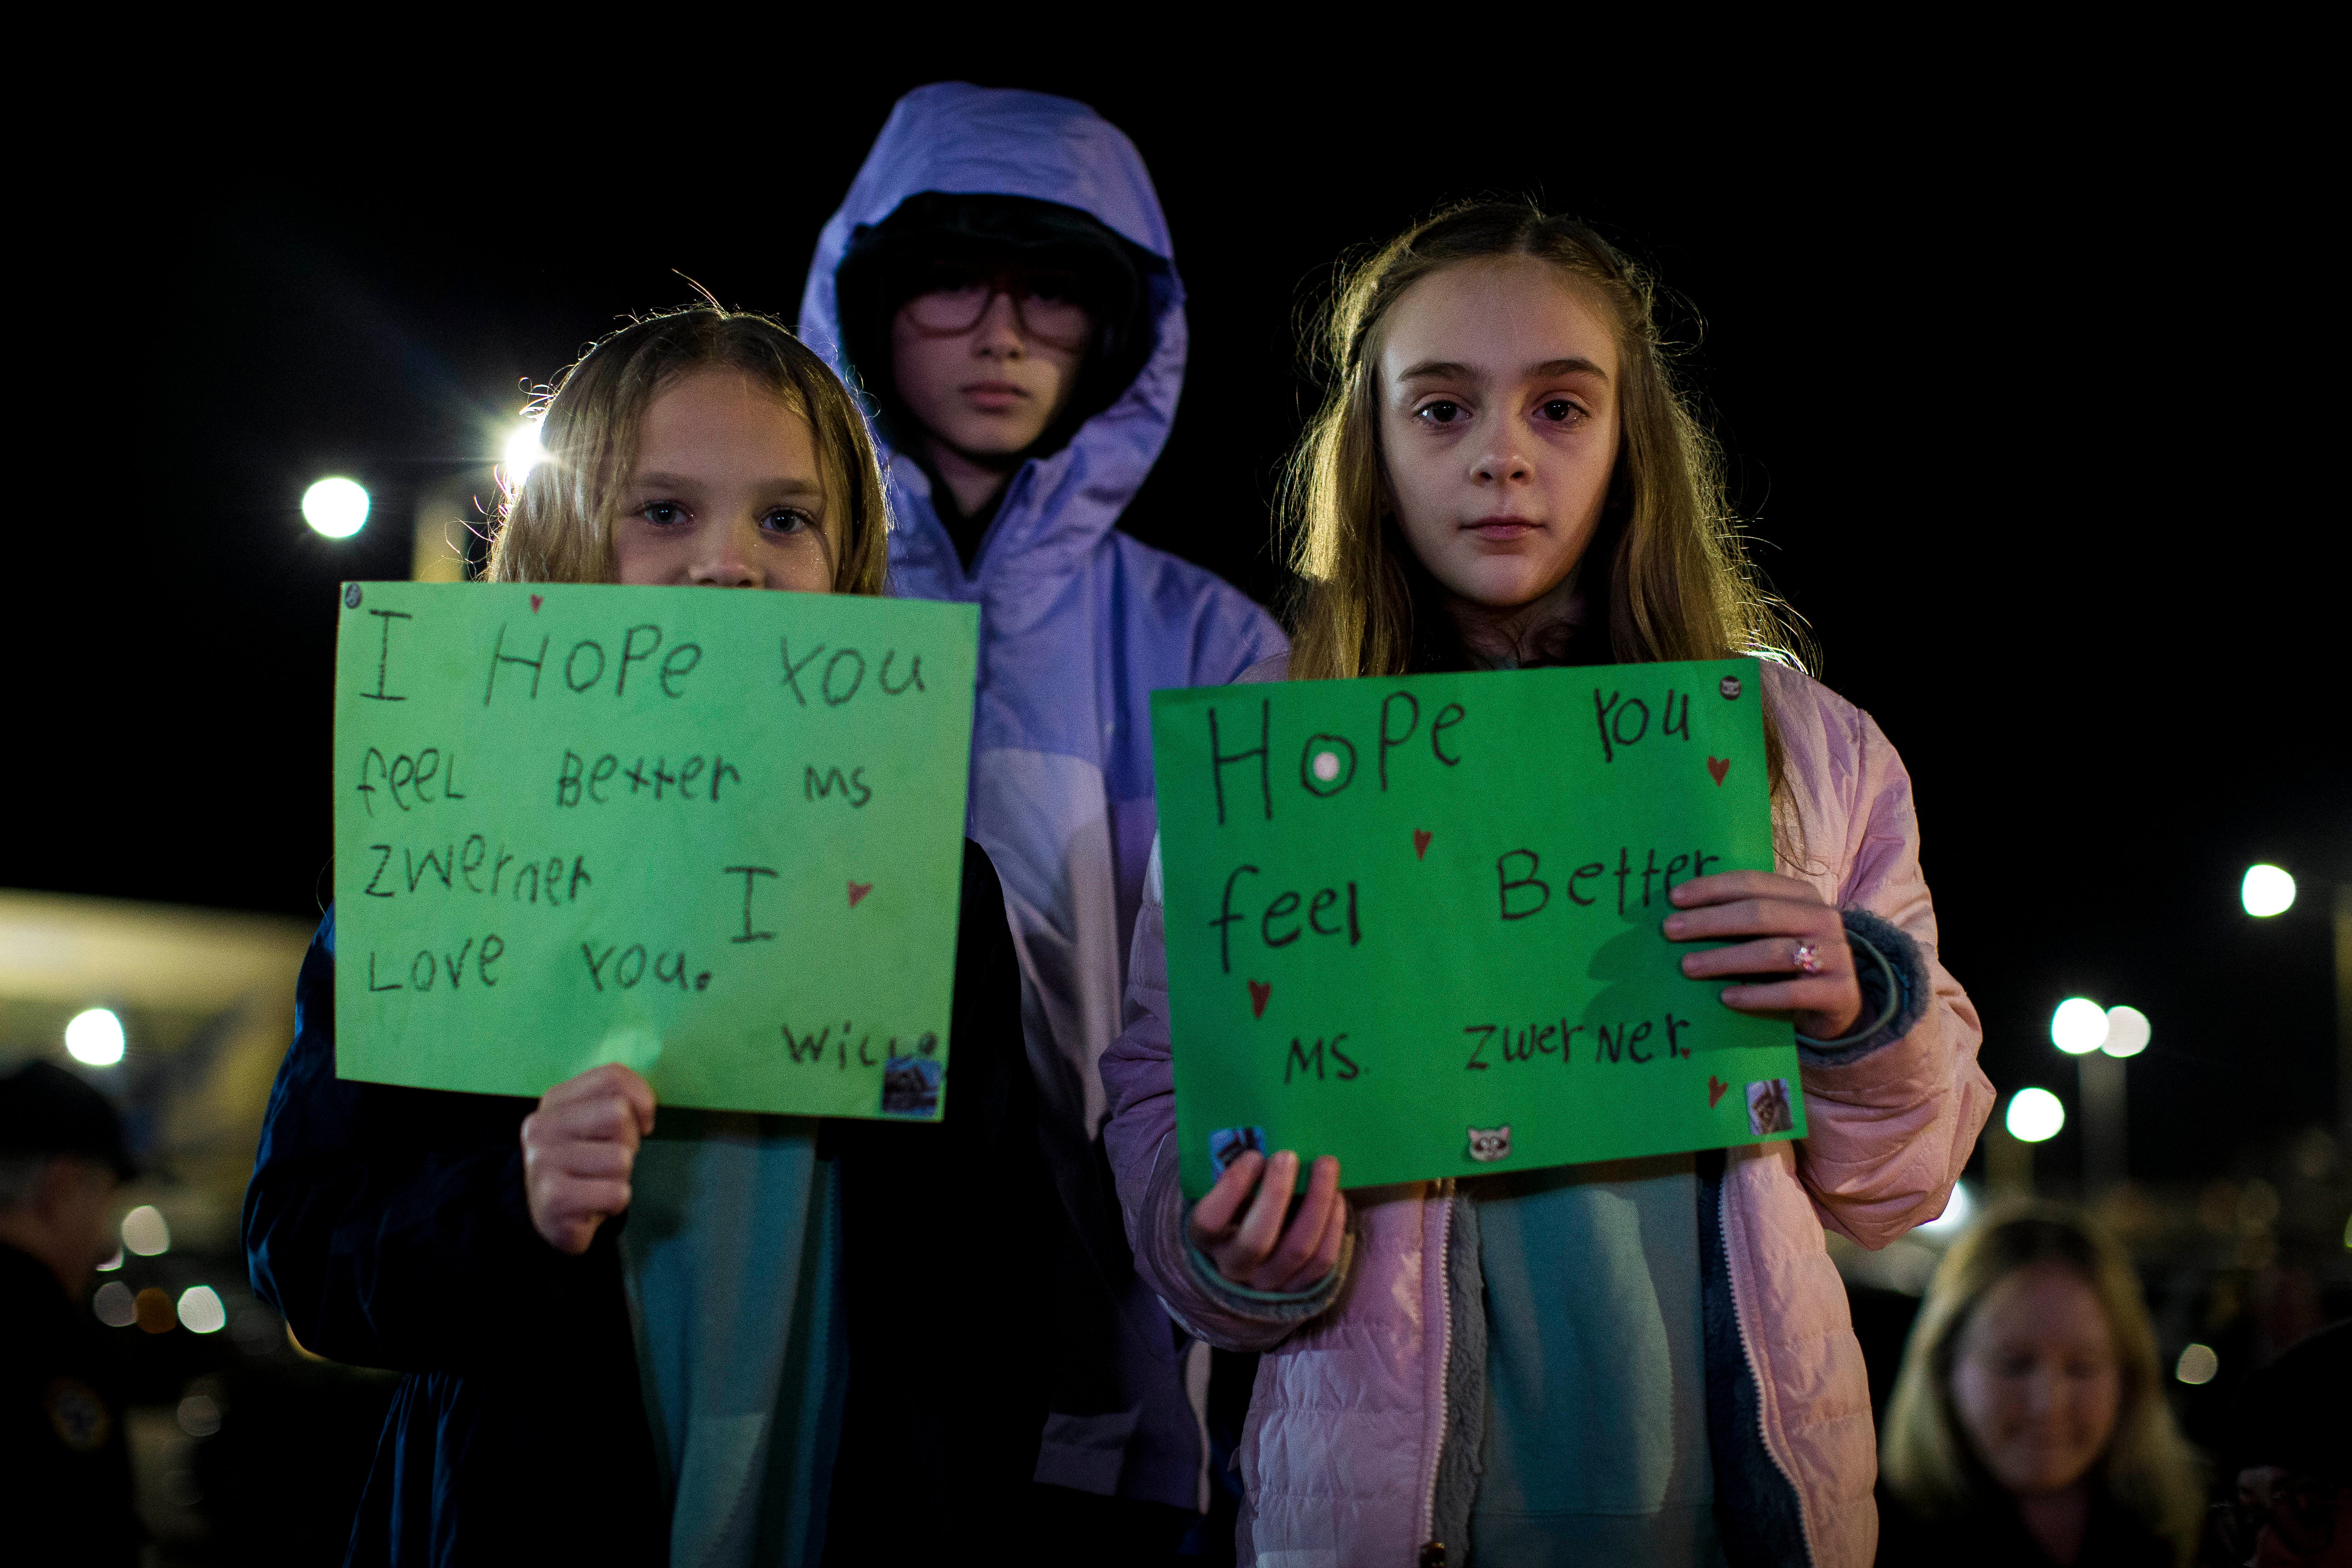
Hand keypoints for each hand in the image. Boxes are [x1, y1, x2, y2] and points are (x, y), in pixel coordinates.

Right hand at [520, 1063, 654, 1254]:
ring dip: (621, 1177)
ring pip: (621, 1158)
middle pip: (619, 1115)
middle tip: (610, 1161)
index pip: (612, 1077)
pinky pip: (617, 1193)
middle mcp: (542, 1127)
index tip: (641, 1124)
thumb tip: (645, 1109)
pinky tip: (594, 1205)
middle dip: (629, 1142)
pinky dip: (616, 1203)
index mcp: (554, 1101)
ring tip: (598, 1184)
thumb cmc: (584, 1165)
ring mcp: (543, 1162)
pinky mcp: (554, 1198)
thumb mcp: (595, 1124)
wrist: (551, 1219)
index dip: (642, 1100)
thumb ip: (617, 1100)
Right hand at [1189, 1149, 1344, 1292]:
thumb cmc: (1234, 1210)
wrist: (1247, 1258)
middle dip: (1276, 1194)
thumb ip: (1233, 1174)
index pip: (1210, 1221)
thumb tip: (1260, 1136)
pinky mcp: (1299, 1289)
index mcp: (1205, 1242)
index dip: (1231, 1188)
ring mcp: (1268, 1282)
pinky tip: (1337, 1196)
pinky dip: (1333, 1226)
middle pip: (1256, 1241)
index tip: (1252, 1156)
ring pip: (1297, 1250)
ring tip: (1325, 1164)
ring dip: (1315, 1203)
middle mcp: (1233, 1268)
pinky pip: (1321, 1262)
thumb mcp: (1222, 1194)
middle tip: (1289, 1156)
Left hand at [1665, 870, 1862, 1039]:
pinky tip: (1726, 998)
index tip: (1673, 898)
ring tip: (1687, 967)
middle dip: (1710, 921)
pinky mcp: (1839, 991)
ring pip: (1773, 953)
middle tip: (1670, 931)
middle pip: (1759, 914)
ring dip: (1725, 959)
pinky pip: (1792, 992)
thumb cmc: (1789, 964)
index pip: (1752, 883)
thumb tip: (1679, 913)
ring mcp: (1836, 954)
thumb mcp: (1771, 933)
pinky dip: (1756, 995)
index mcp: (1802, 895)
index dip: (1711, 888)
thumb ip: (1740, 919)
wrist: (1838, 1005)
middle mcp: (1823, 918)